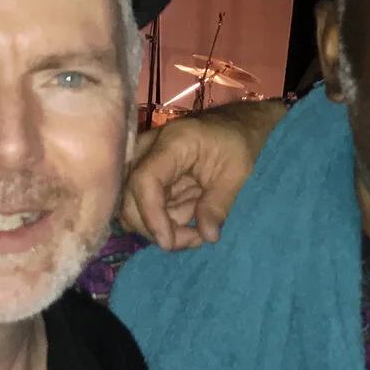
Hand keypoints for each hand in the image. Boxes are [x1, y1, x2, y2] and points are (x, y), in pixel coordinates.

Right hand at [118, 100, 284, 249]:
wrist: (236, 127)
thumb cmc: (239, 143)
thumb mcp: (237, 173)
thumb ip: (219, 204)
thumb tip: (207, 236)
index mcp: (173, 142)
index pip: (145, 180)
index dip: (151, 215)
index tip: (168, 242)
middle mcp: (148, 150)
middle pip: (130, 198)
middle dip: (158, 228)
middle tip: (195, 239)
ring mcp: (144, 164)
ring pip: (135, 209)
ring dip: (165, 226)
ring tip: (199, 228)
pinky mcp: (147, 178)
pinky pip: (146, 208)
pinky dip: (167, 221)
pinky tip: (191, 220)